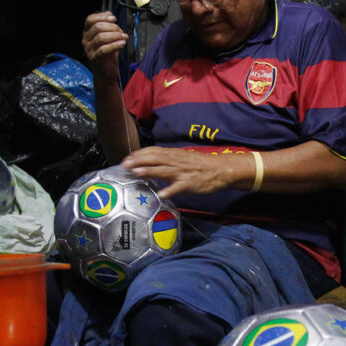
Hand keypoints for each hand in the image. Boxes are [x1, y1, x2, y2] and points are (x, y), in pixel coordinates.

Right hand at [82, 11, 126, 82]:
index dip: (102, 16)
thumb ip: (107, 26)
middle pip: (97, 27)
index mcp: (87, 33)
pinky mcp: (94, 59)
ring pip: (100, 37)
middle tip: (121, 31)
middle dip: (112, 27)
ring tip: (124, 37)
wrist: (106, 73)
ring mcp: (89, 50)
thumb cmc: (107, 55)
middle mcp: (85, 40)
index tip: (113, 19)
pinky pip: (104, 49)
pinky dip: (115, 45)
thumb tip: (109, 14)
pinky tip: (122, 43)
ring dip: (115, 35)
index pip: (90, 19)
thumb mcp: (107, 38)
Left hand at [122, 147, 243, 198]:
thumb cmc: (200, 165)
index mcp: (174, 154)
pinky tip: (161, 195)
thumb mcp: (182, 159)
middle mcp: (176, 161)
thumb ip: (167, 161)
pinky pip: (178, 187)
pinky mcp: (190, 183)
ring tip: (136, 173)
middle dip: (138, 161)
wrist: (221, 169)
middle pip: (155, 159)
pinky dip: (169, 190)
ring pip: (163, 170)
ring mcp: (182, 172)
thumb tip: (151, 163)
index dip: (139, 154)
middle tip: (125, 165)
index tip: (127, 158)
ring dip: (149, 171)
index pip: (153, 151)